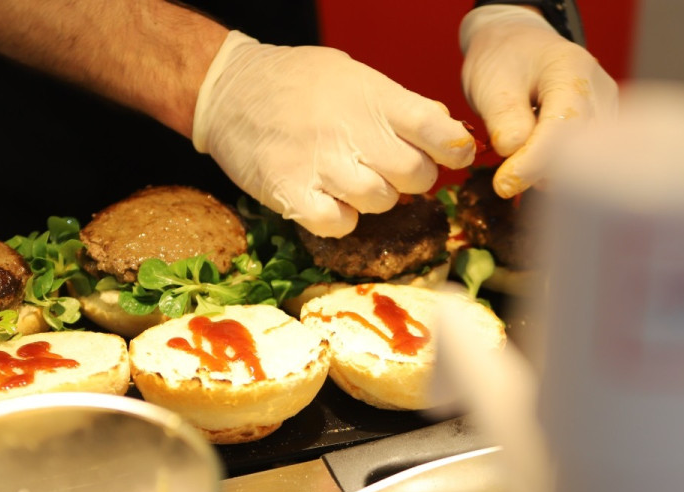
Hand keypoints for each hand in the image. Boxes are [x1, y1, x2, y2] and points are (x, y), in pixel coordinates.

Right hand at [193, 31, 475, 237]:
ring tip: (350, 179)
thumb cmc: (295, 81)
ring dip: (375, 197)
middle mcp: (351, 131)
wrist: (228, 89)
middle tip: (389, 168)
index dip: (455, 149)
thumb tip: (444, 129)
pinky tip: (326, 199)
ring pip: (381, 202)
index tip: (452, 154)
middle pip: (416, 176)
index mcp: (372, 97)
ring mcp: (320, 165)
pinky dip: (340, 219)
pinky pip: (339, 224)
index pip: (437, 130)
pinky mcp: (290, 193)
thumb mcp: (351, 75)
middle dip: (412, 178)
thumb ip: (396, 103)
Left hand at [461, 5, 617, 197]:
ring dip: (549, 173)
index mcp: (573, 70)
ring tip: (518, 160)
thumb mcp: (490, 85)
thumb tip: (514, 153)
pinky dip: (556, 170)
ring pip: (588, 161)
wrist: (515, 47)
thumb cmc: (502, 62)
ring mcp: (607, 110)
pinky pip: (586, 161)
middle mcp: (600, 90)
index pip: (564, 124)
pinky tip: (534, 159)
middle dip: (542, 170)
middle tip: (505, 175)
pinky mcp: (602, 129)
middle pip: (584, 147)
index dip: (535, 160)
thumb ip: (504, 119)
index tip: (504, 184)